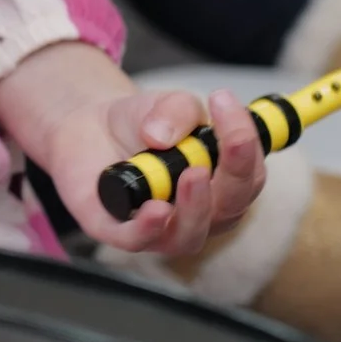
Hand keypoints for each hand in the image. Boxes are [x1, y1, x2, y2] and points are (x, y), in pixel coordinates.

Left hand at [0, 36, 266, 260]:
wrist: (91, 128)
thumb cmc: (144, 123)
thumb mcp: (168, 104)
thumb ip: (177, 111)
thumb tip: (162, 137)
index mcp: (223, 181)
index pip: (249, 174)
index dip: (244, 143)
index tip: (223, 101)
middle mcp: (201, 211)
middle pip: (229, 210)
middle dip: (231, 180)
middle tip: (216, 150)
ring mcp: (163, 227)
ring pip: (190, 235)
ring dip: (196, 209)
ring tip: (192, 176)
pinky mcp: (120, 231)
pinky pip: (139, 241)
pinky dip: (149, 229)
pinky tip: (155, 209)